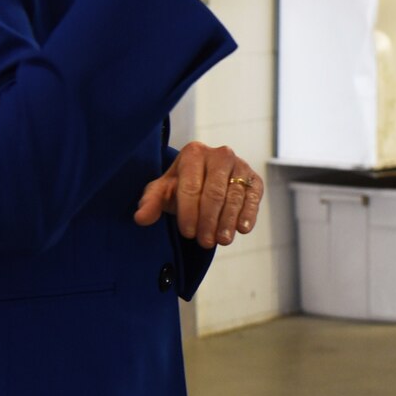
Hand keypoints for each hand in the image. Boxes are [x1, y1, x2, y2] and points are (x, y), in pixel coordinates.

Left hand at [133, 142, 265, 248]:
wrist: (206, 179)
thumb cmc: (181, 186)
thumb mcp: (162, 192)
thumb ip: (150, 203)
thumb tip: (141, 218)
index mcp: (194, 153)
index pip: (191, 185)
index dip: (189, 212)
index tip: (188, 233)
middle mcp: (220, 154)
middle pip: (214, 192)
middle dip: (209, 219)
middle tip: (204, 242)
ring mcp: (240, 165)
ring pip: (234, 196)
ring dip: (228, 221)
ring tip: (222, 240)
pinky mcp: (254, 178)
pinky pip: (253, 196)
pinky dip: (249, 213)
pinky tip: (242, 229)